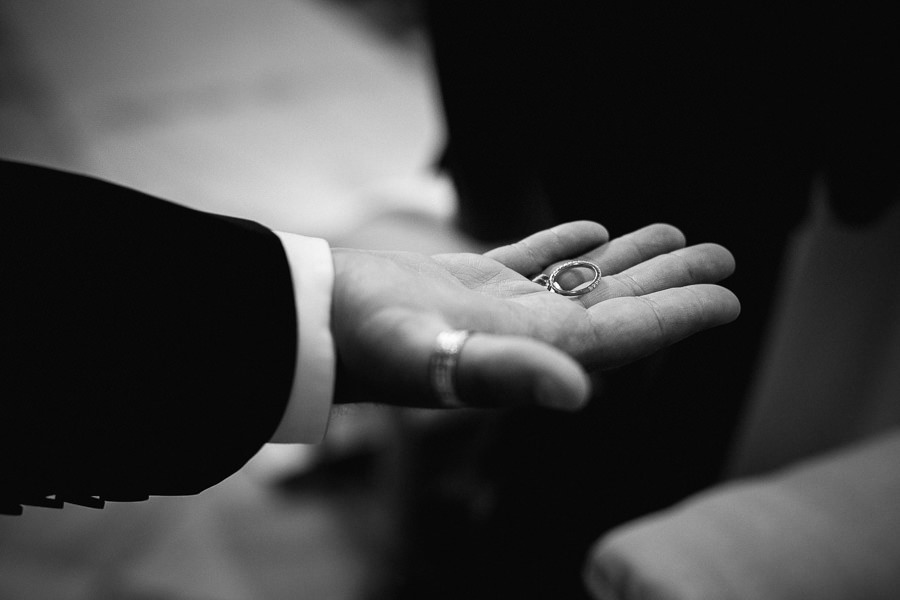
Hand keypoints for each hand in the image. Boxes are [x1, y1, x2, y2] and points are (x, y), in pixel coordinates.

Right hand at [331, 221, 738, 409]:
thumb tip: (580, 394)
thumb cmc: (365, 339)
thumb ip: (506, 373)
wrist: (315, 317)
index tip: (726, 297)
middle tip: (719, 254)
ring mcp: (498, 306)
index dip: (678, 315)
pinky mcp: (468, 281)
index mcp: (530, 349)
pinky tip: (590, 229)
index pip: (622, 333)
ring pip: (578, 280)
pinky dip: (564, 243)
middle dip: (668, 281)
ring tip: (669, 234)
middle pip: (613, 304)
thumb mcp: (432, 355)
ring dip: (625, 259)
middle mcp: (523, 332)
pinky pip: (531, 259)